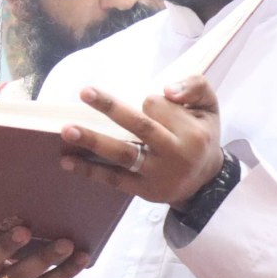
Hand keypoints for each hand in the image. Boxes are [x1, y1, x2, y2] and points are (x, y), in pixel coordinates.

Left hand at [59, 76, 223, 208]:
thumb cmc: (200, 136)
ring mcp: (157, 175)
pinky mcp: (143, 191)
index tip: (147, 104)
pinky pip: (114, 179)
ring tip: (68, 130)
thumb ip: (195, 86)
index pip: (157, 106)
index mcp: (192, 132)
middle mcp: (175, 154)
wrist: (206, 182)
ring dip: (93, 141)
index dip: (148, 101)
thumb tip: (167, 89)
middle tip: (84, 92)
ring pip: (123, 154)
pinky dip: (90, 170)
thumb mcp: (208, 107)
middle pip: (141, 127)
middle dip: (111, 109)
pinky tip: (67, 160)